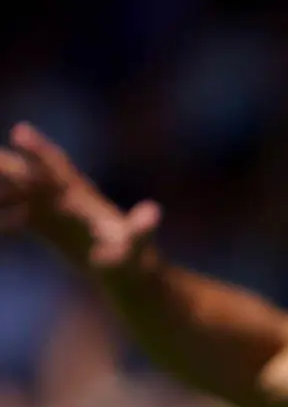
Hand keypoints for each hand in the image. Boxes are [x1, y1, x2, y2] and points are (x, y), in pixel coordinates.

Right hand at [0, 121, 161, 275]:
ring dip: (2, 189)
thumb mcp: (138, 244)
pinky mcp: (48, 230)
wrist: (131, 274)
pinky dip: (5, 217)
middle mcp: (65, 200)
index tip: (19, 131)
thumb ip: (141, 228)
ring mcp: (54, 213)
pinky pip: (19, 219)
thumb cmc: (137, 259)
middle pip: (31, 176)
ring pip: (20, 194)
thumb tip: (154, 213)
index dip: (39, 150)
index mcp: (83, 198)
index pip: (58, 168)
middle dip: (9, 163)